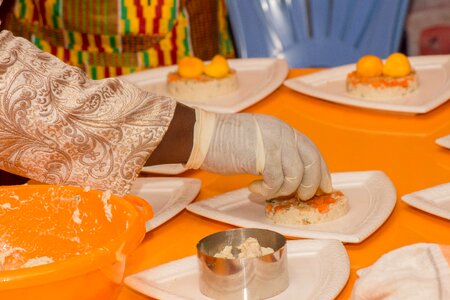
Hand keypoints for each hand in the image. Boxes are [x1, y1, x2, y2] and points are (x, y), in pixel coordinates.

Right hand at [194, 112, 331, 199]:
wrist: (203, 135)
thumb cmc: (224, 140)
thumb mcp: (258, 141)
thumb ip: (276, 152)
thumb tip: (292, 175)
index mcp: (283, 129)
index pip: (311, 151)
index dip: (321, 172)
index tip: (324, 187)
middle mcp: (282, 133)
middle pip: (311, 163)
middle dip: (310, 185)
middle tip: (299, 197)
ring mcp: (273, 143)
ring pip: (295, 175)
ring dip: (284, 190)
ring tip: (267, 192)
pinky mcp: (262, 155)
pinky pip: (276, 181)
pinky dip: (267, 191)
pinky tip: (254, 189)